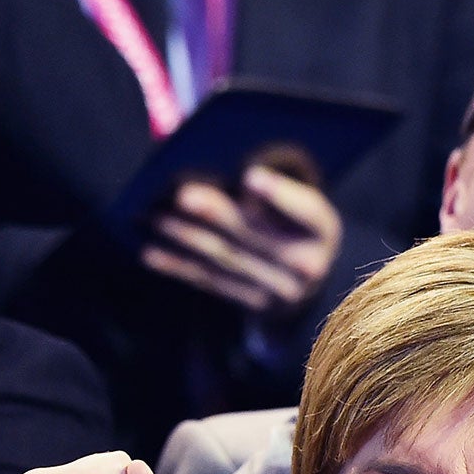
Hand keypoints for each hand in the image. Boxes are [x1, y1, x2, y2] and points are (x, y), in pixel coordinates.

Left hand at [142, 167, 342, 314]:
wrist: (307, 278)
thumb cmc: (292, 220)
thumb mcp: (296, 200)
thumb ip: (266, 181)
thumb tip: (219, 168)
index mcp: (322, 229)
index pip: (307, 210)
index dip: (280, 195)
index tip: (250, 176)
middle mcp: (307, 264)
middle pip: (255, 234)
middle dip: (215, 213)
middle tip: (182, 194)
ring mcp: (279, 291)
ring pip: (225, 258)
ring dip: (185, 236)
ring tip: (154, 216)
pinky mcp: (252, 305)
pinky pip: (210, 282)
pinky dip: (179, 265)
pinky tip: (151, 251)